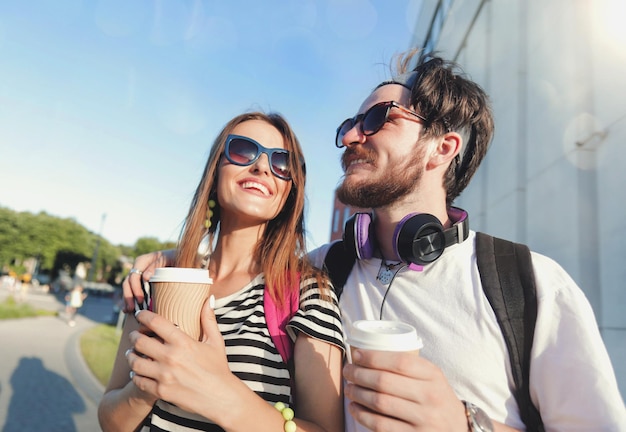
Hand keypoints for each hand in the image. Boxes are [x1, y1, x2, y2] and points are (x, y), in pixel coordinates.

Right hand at [123, 250, 173, 311]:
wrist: (181, 259)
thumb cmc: (176, 258)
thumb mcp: (169, 258)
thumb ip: (158, 265)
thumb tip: (145, 277)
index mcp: (142, 261)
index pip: (134, 275)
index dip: (135, 288)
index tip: (141, 300)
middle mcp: (138, 268)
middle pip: (128, 282)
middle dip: (129, 296)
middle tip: (133, 309)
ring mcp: (138, 275)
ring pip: (127, 288)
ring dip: (127, 299)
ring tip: (128, 311)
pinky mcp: (140, 282)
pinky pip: (131, 291)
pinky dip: (129, 300)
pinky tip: (128, 310)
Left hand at [126, 298, 237, 419]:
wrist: (221, 398)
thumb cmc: (218, 368)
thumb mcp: (215, 341)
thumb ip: (208, 319)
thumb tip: (208, 298)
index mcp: (183, 342)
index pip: (155, 322)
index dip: (143, 315)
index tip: (139, 314)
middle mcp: (171, 357)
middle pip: (139, 341)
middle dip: (134, 336)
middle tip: (134, 335)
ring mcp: (164, 376)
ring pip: (135, 362)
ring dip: (130, 356)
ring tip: (131, 353)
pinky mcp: (161, 391)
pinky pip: (139, 381)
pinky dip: (135, 375)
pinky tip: (137, 372)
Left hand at [343, 349, 466, 431]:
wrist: (457, 428)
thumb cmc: (436, 397)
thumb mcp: (432, 377)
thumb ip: (410, 366)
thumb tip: (369, 352)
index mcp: (433, 376)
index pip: (399, 362)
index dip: (373, 357)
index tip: (356, 354)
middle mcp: (430, 397)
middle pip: (384, 382)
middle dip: (359, 374)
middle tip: (348, 371)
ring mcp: (423, 419)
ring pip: (379, 403)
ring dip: (357, 393)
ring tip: (349, 388)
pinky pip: (380, 425)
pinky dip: (362, 415)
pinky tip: (355, 407)